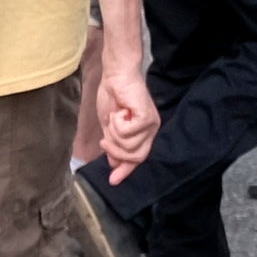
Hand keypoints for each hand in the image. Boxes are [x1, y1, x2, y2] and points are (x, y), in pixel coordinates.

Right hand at [85, 64, 160, 178]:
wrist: (115, 75)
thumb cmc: (112, 96)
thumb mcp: (109, 126)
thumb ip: (113, 144)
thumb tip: (113, 163)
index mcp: (143, 134)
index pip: (137, 159)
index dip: (125, 171)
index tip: (113, 181)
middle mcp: (151, 131)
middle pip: (134, 156)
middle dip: (115, 150)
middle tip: (105, 138)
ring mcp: (151, 124)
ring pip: (129, 146)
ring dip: (114, 133)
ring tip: (114, 118)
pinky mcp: (147, 117)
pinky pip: (128, 134)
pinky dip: (117, 124)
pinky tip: (119, 111)